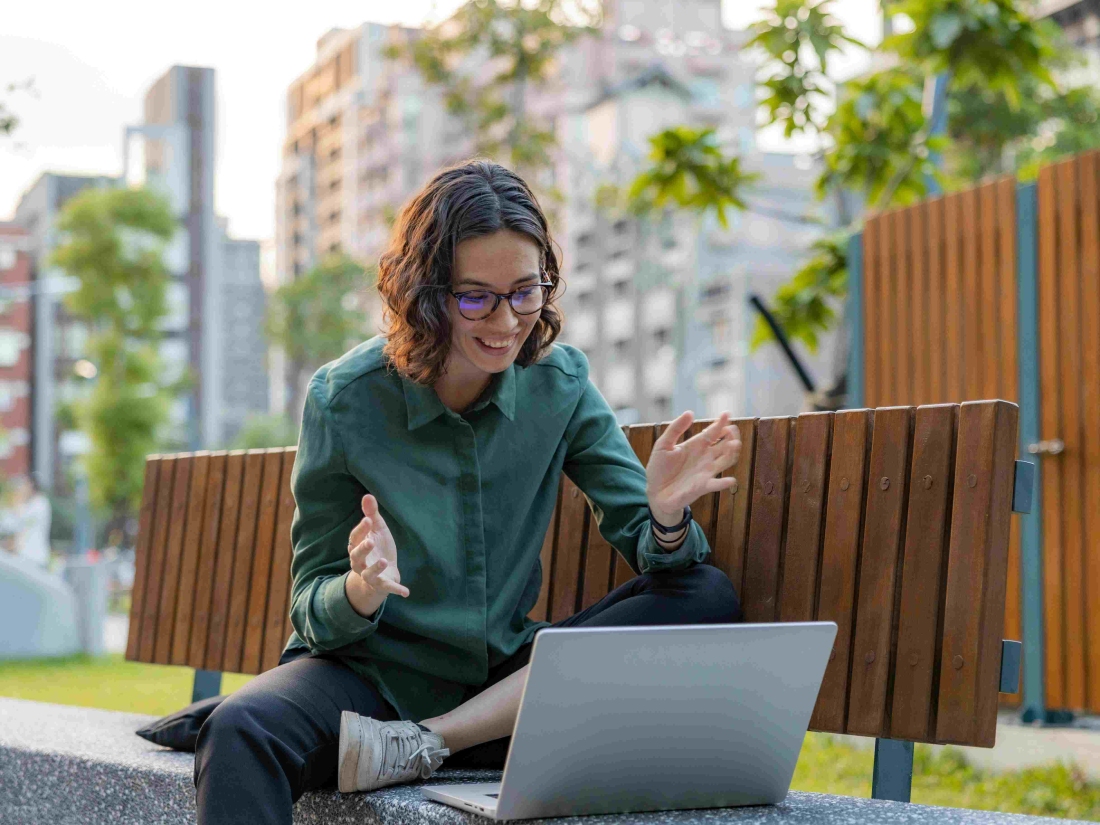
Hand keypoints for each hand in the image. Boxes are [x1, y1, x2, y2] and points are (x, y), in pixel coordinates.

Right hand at [345, 494, 408, 617]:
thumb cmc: (378, 547)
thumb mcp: (377, 529)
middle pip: (356, 557)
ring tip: (384, 560)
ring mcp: (370, 575)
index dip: (360, 530)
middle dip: (362, 550)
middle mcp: (360, 562)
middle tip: (370, 541)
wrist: (384, 571)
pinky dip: (396, 589)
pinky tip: (406, 592)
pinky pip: (387, 588)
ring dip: (375, 568)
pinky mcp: (382, 584)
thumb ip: (372, 514)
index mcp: (358, 546)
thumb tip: (367, 495)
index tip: (368, 520)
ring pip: (368, 574)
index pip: (355, 538)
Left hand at [645, 411, 741, 524]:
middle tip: (732, 430)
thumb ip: (675, 428)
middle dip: (730, 437)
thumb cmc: (659, 468)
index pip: (712, 432)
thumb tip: (690, 412)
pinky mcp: (703, 487)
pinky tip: (730, 480)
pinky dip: (724, 483)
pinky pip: (717, 484)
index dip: (720, 423)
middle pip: (724, 445)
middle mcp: (705, 458)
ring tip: (734, 445)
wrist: (655, 492)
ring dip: (732, 454)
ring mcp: (706, 472)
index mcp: (696, 446)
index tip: (726, 414)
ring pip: (725, 461)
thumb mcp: (663, 445)